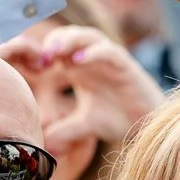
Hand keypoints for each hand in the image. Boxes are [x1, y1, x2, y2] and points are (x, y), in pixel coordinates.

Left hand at [0, 26, 162, 149]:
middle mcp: (93, 58)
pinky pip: (107, 51)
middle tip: (40, 58)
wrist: (148, 125)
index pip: (57, 47)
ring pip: (87, 36)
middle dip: (53, 41)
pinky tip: (77, 62)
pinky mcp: (124, 64)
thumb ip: (64, 130)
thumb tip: (43, 144)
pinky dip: (92, 53)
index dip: (42, 53)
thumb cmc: (119, 118)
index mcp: (80, 67)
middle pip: (69, 35)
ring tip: (55, 51)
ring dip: (70, 40)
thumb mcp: (85, 125)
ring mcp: (109, 58)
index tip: (31, 69)